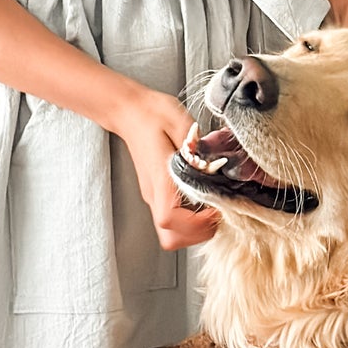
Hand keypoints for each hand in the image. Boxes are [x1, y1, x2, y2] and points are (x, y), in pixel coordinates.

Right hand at [110, 84, 219, 249]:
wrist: (129, 111)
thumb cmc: (153, 114)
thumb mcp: (181, 122)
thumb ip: (198, 147)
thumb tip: (215, 165)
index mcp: (160, 177)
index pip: (170, 218)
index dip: (196, 223)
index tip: (216, 208)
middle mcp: (153, 192)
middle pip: (169, 236)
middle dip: (198, 233)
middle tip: (217, 212)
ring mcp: (152, 195)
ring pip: (169, 233)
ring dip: (193, 230)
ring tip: (211, 208)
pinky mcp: (155, 193)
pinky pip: (170, 220)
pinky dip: (188, 222)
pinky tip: (201, 201)